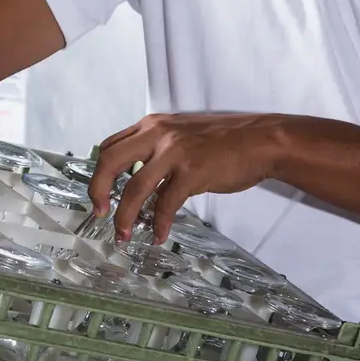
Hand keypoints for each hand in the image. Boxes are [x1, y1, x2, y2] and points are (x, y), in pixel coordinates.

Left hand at [89, 113, 288, 243]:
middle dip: (98, 190)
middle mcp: (159, 135)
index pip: (111, 145)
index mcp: (153, 125)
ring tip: (123, 235)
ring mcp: (176, 153)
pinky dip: (158, 224)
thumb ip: (158, 148)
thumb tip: (138, 176)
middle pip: (111, 161)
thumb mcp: (183, 134)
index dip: (98, 172)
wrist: (261, 140)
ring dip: (124, 216)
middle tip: (99, 212)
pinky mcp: (193, 173)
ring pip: (135, 188)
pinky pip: (166, 204)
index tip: (98, 193)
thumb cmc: (225, 140)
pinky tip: (159, 235)